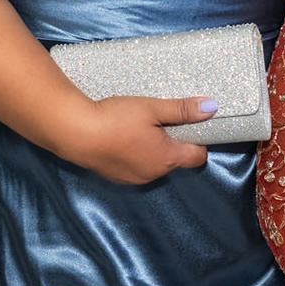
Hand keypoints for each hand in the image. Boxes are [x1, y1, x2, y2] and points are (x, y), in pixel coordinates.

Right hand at [54, 95, 216, 184]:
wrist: (74, 133)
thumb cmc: (114, 120)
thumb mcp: (152, 108)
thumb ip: (182, 109)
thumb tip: (210, 107)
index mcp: (167, 158)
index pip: (197, 157)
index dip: (199, 140)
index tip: (193, 125)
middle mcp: (153, 174)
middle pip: (174, 159)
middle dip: (172, 141)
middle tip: (160, 119)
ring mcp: (132, 178)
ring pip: (153, 163)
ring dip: (152, 148)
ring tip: (138, 126)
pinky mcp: (114, 177)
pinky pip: (134, 166)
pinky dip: (133, 154)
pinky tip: (121, 137)